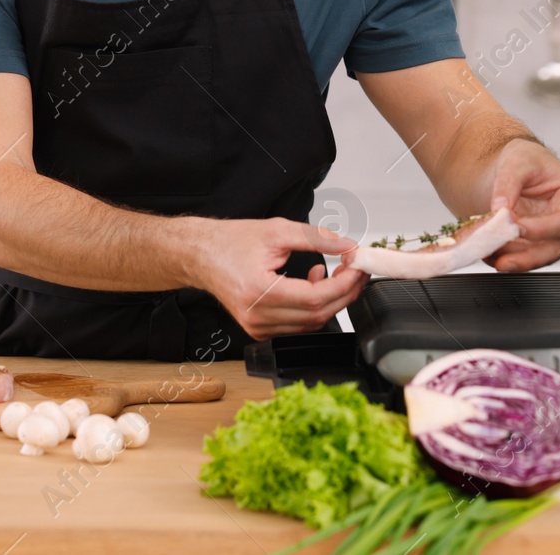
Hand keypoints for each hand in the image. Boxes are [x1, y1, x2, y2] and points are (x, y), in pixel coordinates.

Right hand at [196, 218, 369, 340]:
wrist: (202, 255)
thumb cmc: (231, 242)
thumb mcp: (277, 230)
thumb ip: (317, 238)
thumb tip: (348, 246)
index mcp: (259, 291)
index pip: (315, 298)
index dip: (344, 284)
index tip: (358, 267)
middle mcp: (257, 316)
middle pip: (317, 315)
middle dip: (345, 292)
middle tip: (356, 270)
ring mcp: (257, 327)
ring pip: (311, 323)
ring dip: (331, 300)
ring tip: (333, 272)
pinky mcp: (259, 330)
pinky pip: (298, 325)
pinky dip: (313, 307)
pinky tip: (313, 284)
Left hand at [482, 139, 559, 271]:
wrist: (519, 167)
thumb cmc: (528, 160)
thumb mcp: (516, 162)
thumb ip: (507, 184)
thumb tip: (499, 209)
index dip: (540, 230)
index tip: (516, 229)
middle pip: (555, 247)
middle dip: (527, 257)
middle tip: (502, 261)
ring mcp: (558, 234)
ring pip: (541, 256)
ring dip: (515, 261)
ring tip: (490, 257)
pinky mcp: (540, 243)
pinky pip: (527, 256)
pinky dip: (509, 258)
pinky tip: (490, 255)